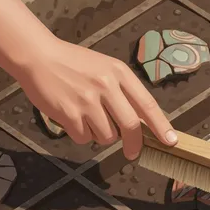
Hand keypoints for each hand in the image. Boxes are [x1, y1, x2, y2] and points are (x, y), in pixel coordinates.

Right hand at [14, 38, 177, 159]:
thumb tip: (142, 122)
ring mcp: (87, 100)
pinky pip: (84, 138)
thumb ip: (124, 91)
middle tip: (132, 152)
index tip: (170, 141)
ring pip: (106, 136)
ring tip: (89, 118)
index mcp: (119, 73)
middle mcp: (106, 86)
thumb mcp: (106, 69)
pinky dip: (81, 134)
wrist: (39, 57)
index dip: (161, 126)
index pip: (147, 104)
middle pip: (130, 126)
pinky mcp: (69, 113)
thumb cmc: (75, 64)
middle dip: (134, 144)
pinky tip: (74, 118)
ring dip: (101, 135)